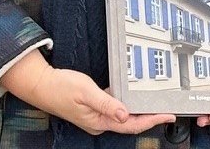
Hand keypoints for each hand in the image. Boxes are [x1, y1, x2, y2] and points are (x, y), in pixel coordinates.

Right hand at [1, 50, 173, 135]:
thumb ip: (107, 103)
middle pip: (130, 123)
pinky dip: (126, 103)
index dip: (152, 120)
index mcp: (99, 122)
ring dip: (139, 111)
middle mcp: (99, 122)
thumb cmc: (60, 87)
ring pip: (123, 116)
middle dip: (149, 117)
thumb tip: (125, 114)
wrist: (41, 85)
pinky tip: (133, 96)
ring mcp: (96, 116)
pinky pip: (114, 108)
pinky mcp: (93, 108)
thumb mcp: (85, 92)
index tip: (168, 116)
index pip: (131, 124)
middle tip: (167, 109)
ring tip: (156, 103)